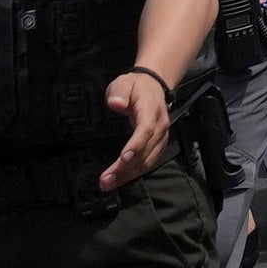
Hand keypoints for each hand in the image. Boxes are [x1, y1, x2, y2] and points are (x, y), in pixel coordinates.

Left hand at [101, 62, 181, 192]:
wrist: (153, 86)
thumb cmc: (134, 86)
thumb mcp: (123, 83)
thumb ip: (119, 93)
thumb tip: (115, 104)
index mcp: (151, 110)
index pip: (145, 131)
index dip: (135, 146)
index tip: (123, 158)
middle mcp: (160, 127)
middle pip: (145, 152)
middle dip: (125, 169)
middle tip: (105, 181)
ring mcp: (161, 138)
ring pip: (147, 162)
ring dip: (128, 175)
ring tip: (109, 185)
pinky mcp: (158, 146)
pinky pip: (148, 163)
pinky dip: (134, 173)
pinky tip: (121, 180)